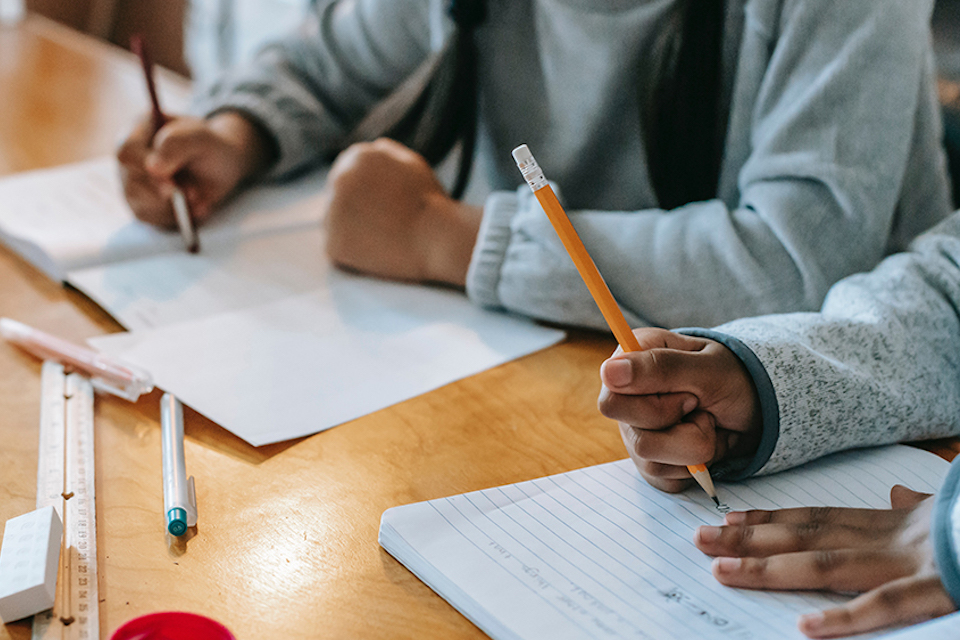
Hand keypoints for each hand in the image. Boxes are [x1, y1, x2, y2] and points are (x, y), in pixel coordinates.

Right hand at [116, 111, 272, 226]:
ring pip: (140, 205)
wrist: (221, 165)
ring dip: (172, 207)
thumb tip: (153, 168)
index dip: (145, 169)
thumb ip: (177, 144)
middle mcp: (129, 158)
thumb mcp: (201, 137)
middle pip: (132, 182)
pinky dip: (176, 218)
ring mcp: (132, 183)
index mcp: (138, 130)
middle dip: (165, 193)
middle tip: (193, 193)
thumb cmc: (209, 145)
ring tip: (197, 196)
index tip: (172, 184)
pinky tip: (194, 207)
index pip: (127, 152)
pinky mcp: (143, 205)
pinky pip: (152, 219)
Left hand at [323, 138, 481, 285]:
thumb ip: (387, 153)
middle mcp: (339, 179)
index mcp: (357, 156)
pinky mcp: (333, 243)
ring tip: (382, 238)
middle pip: (337, 197)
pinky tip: (376, 252)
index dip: (364, 193)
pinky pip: (337, 248)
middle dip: (355, 210)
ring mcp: (332, 212)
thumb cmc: (429, 202)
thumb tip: (372, 148)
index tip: (380, 206)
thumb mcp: (412, 163)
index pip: (346, 173)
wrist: (437, 239)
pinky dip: (351, 254)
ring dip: (351, 231)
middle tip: (383, 224)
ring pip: (334, 223)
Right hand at [597, 329, 761, 491]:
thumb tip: (608, 372)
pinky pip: (664, 478)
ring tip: (704, 422)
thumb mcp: (706, 367)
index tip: (686, 392)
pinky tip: (701, 440)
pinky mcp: (649, 463)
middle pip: (636, 438)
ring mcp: (635, 433)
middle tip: (698, 404)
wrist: (753, 408)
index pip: (612, 403)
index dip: (652, 406)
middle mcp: (625, 400)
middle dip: (682, 426)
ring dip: (694, 446)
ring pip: (652, 461)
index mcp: (629, 364)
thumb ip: (659, 367)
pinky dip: (693, 465)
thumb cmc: (730, 378)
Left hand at [694, 486, 954, 637]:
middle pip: (807, 537)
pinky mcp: (942, 589)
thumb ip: (916, 506)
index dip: (771, 518)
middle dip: (750, 539)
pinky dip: (847, 619)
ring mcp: (916, 563)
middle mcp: (893, 538)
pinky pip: (887, 608)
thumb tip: (895, 494)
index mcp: (896, 522)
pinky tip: (805, 630)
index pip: (818, 517)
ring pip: (828, 566)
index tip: (728, 517)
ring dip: (771, 569)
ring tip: (721, 570)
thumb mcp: (950, 510)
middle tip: (696, 539)